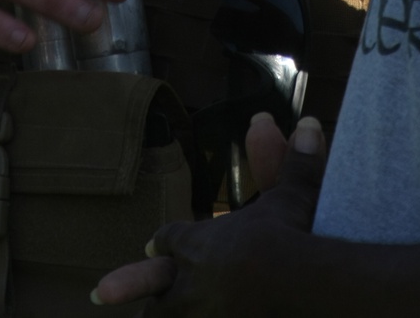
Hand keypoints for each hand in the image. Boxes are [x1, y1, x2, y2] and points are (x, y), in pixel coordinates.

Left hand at [93, 115, 325, 314]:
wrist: (297, 286)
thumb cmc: (290, 235)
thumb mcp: (293, 196)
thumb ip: (294, 163)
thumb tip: (311, 122)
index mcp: (200, 243)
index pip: (171, 239)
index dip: (164, 242)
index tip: (150, 245)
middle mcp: (190, 281)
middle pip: (155, 283)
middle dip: (140, 284)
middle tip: (108, 292)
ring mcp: (197, 315)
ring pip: (161, 315)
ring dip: (157, 312)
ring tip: (148, 315)